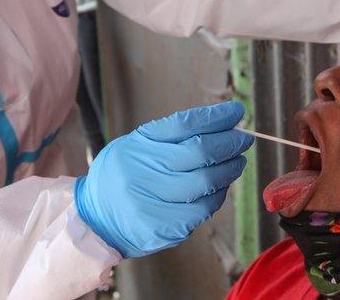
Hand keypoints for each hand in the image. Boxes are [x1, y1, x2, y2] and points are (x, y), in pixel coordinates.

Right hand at [74, 101, 252, 257]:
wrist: (96, 219)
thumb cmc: (124, 176)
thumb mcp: (136, 146)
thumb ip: (172, 137)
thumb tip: (221, 125)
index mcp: (136, 146)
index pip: (184, 125)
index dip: (215, 117)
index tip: (236, 112)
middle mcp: (141, 172)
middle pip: (200, 152)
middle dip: (229, 144)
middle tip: (243, 140)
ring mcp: (152, 202)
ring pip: (207, 182)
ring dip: (229, 170)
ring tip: (235, 162)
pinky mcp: (163, 227)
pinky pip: (203, 209)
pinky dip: (217, 195)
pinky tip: (219, 188)